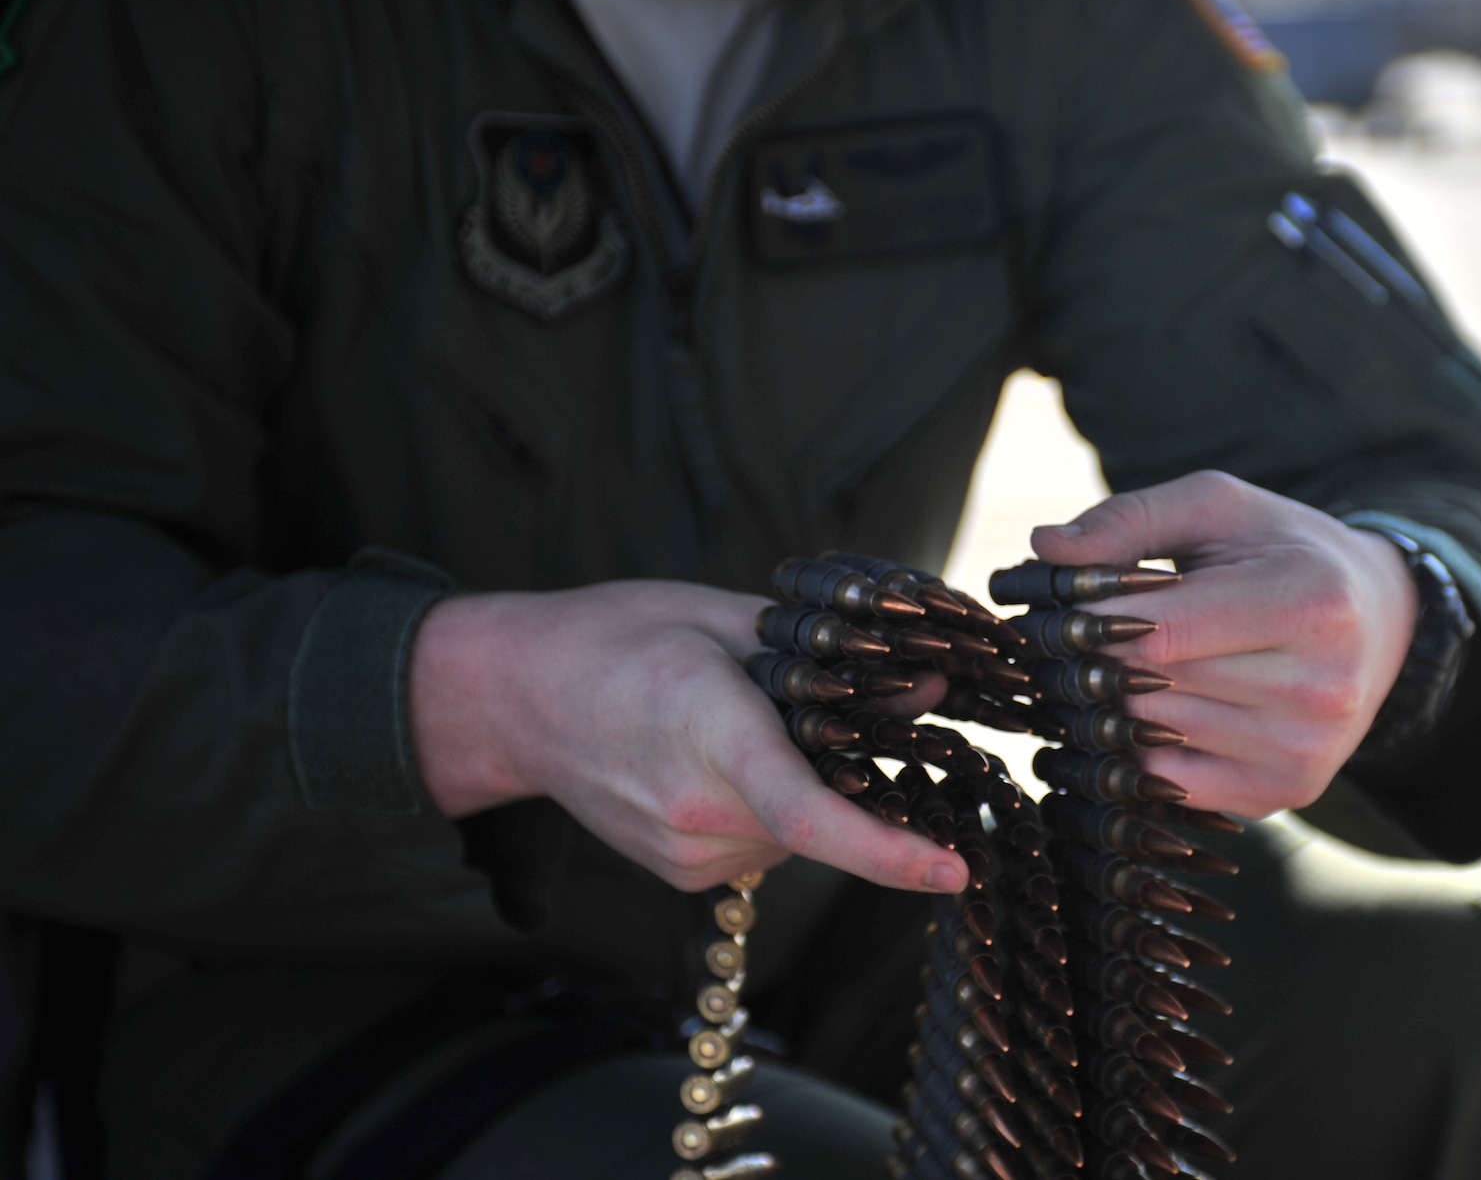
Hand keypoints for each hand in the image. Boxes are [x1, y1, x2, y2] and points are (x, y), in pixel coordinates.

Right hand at [408, 581, 966, 894]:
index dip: (891, 854)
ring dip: (804, 783)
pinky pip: (766, 842)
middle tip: (811, 709)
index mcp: (710, 734)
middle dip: (848, 770)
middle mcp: (698, 813)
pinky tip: (719, 759)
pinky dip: (771, 803)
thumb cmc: (616, 637)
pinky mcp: (681, 873)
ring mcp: (685, 853)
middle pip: (823, 814)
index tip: (954, 871)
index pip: (812, 816)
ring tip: (736, 724)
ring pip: (800, 832)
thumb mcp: (728, 620)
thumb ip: (833, 663)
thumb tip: (930, 690)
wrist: (515, 697)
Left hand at [1029, 471, 1418, 818]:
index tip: (1059, 602)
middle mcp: (1320, 688)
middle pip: (1151, 687)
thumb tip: (1045, 548)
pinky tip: (1144, 709)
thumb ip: (1129, 520)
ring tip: (1115, 663)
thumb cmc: (1282, 552)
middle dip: (1096, 658)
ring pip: (1155, 734)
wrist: (1379, 619)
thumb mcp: (1217, 508)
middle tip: (1070, 634)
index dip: (1091, 619)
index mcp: (1311, 603)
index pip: (1160, 631)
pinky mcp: (1286, 793)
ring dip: (1113, 702)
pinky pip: (1171, 778)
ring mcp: (1305, 751)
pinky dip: (1140, 744)